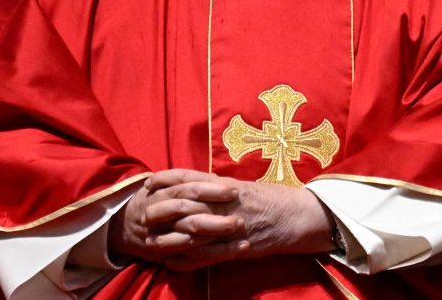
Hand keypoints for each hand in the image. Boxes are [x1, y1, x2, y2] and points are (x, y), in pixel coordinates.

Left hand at [109, 169, 333, 270]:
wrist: (299, 216)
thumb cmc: (274, 199)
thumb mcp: (247, 187)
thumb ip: (222, 188)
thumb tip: (201, 186)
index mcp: (228, 186)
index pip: (191, 178)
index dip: (168, 179)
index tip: (149, 181)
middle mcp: (226, 203)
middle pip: (186, 205)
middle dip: (162, 210)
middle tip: (142, 213)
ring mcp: (230, 226)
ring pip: (192, 231)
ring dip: (169, 237)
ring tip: (148, 241)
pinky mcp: (236, 247)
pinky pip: (206, 255)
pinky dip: (186, 260)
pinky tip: (170, 263)